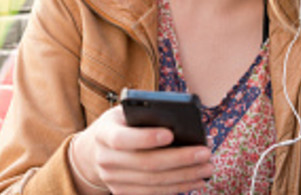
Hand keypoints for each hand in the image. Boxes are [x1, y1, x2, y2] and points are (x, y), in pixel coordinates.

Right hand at [69, 105, 212, 194]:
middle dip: (179, 159)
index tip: (171, 134)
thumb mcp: (125, 113)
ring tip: (207, 167)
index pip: (122, 139)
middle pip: (146, 164)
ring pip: (153, 182)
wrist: (93, 152)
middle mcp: (105, 160)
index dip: (146, 138)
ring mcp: (112, 180)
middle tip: (205, 153)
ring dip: (185, 176)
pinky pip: (153, 193)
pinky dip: (177, 187)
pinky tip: (195, 179)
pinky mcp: (122, 193)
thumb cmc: (119, 125)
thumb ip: (144, 115)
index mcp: (103, 134)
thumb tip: (178, 124)